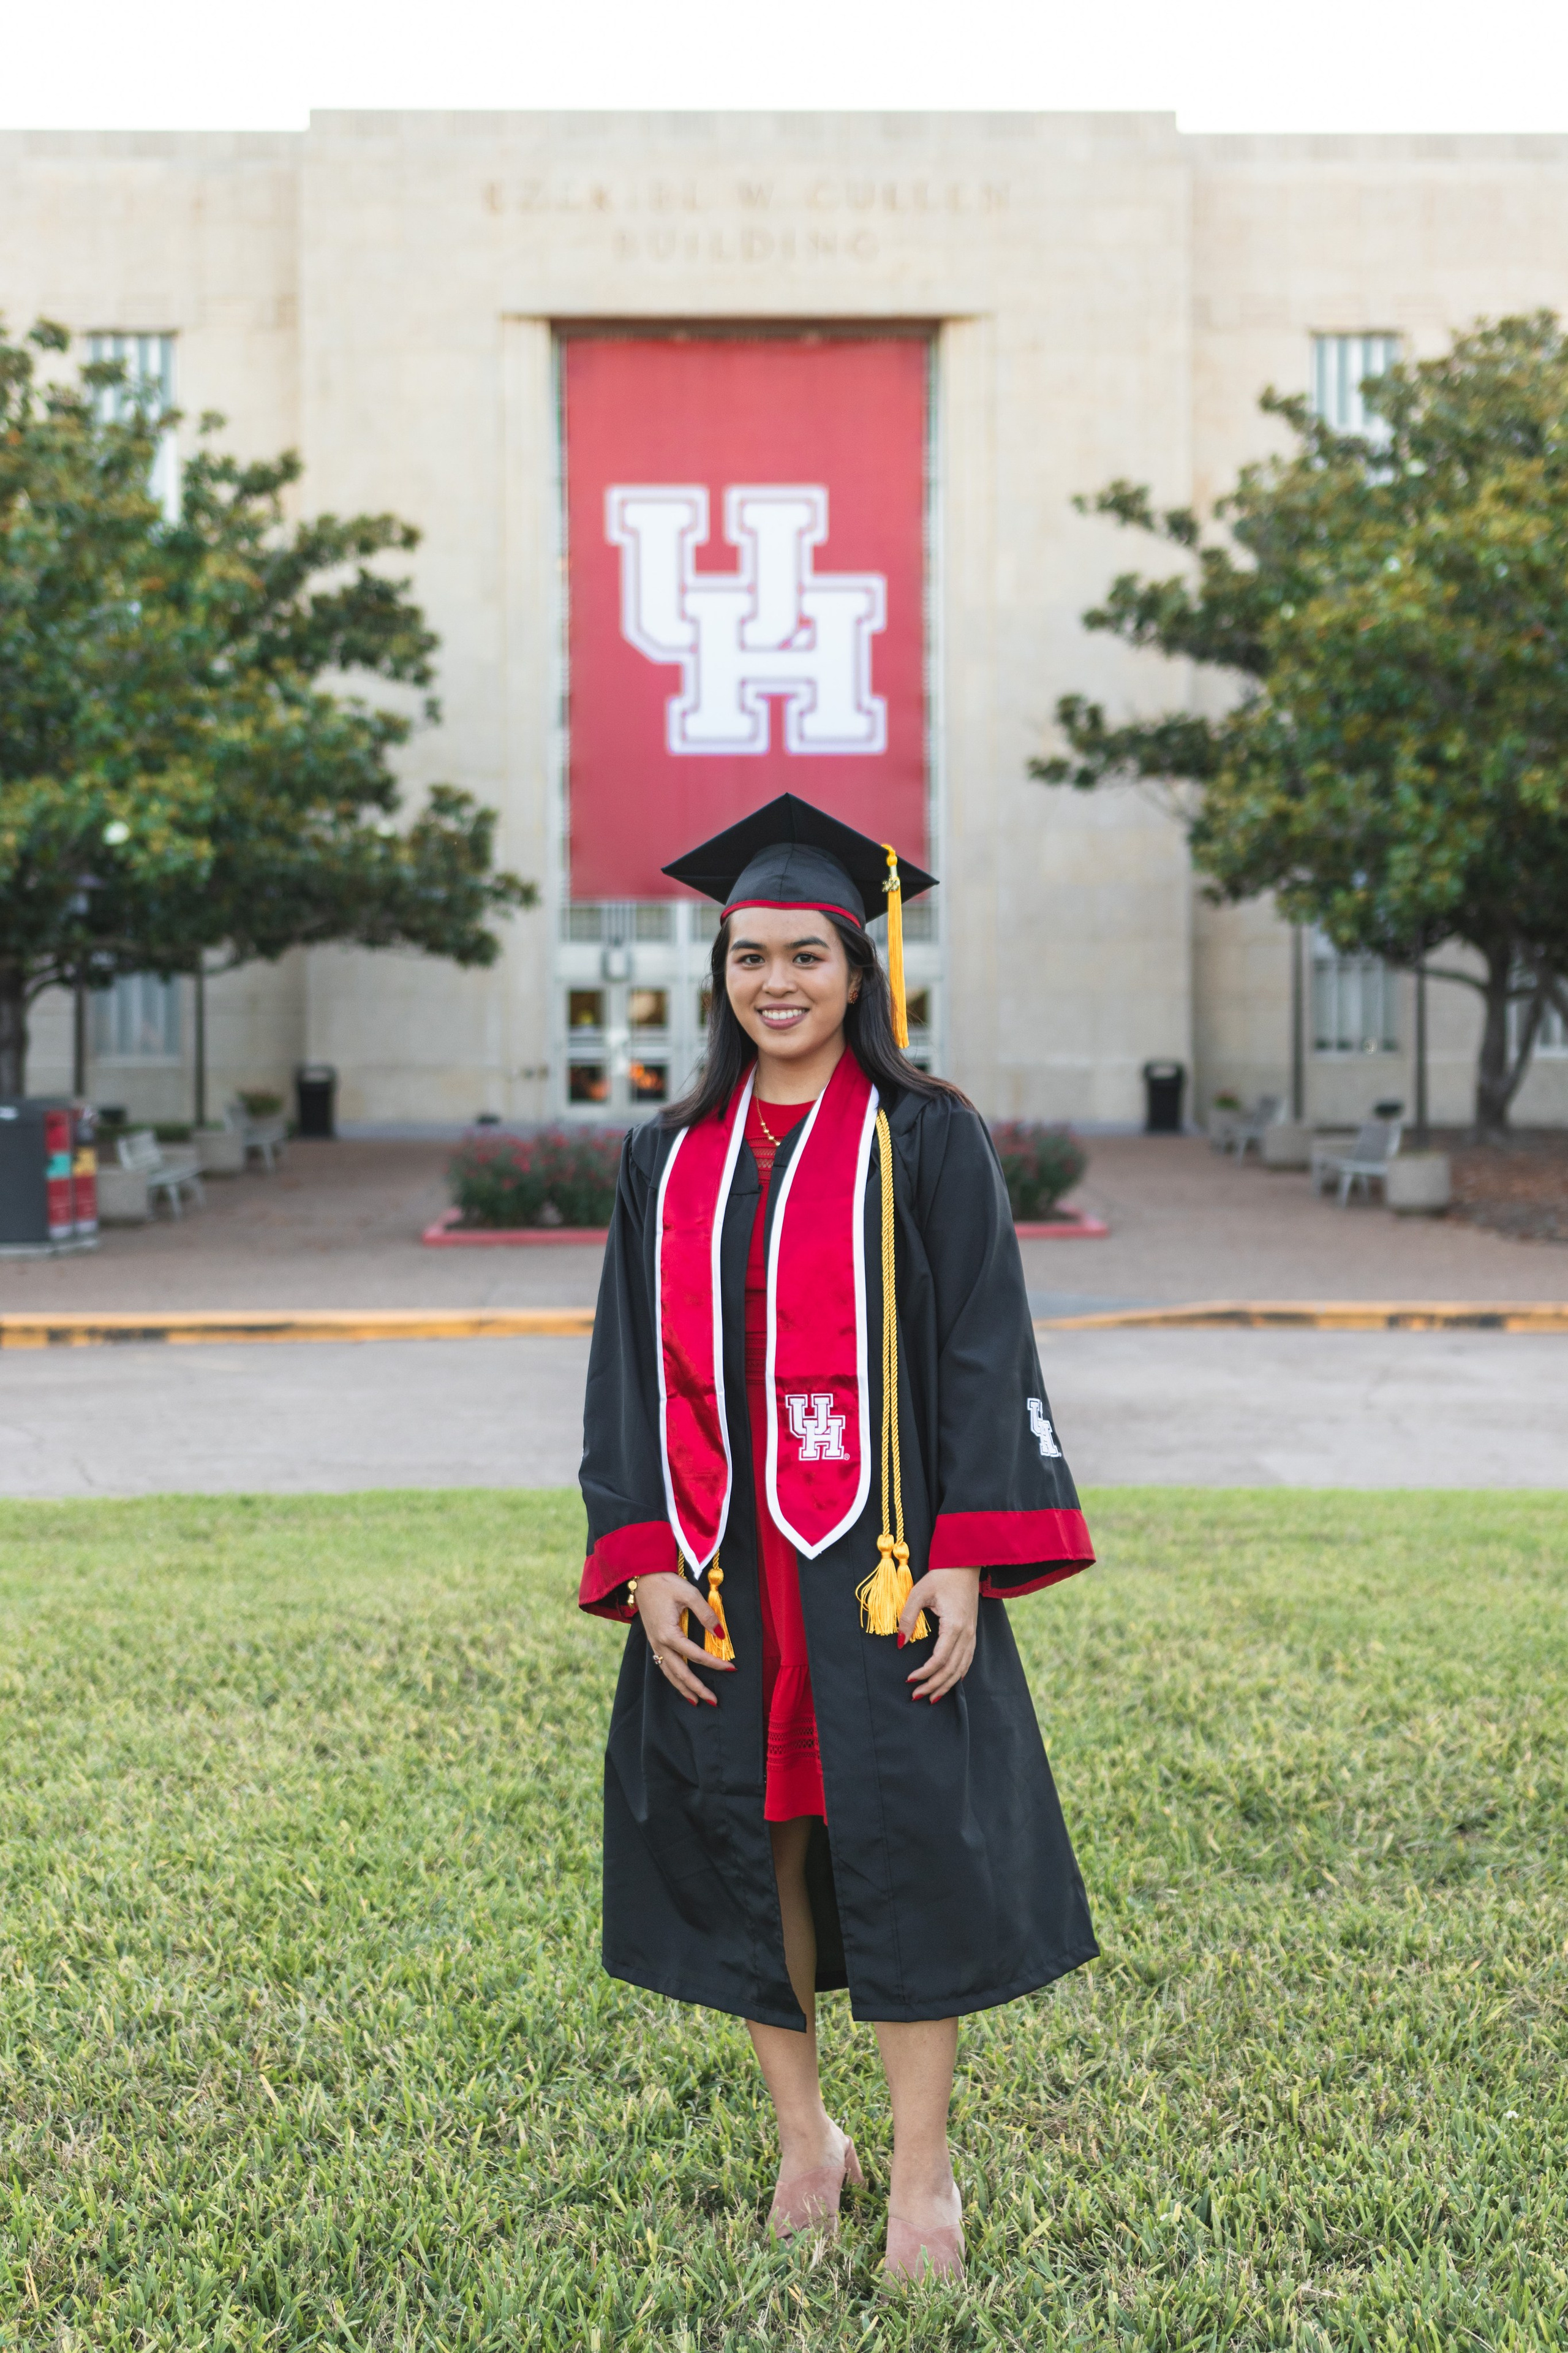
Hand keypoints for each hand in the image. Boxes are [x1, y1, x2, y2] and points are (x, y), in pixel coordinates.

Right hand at [635, 1571, 732, 1707]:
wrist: (642, 1577)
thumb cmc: (666, 1583)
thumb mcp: (689, 1594)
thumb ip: (706, 1615)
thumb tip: (720, 1635)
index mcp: (669, 1634)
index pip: (696, 1655)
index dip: (715, 1663)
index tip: (731, 1668)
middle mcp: (660, 1644)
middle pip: (680, 1673)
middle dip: (697, 1688)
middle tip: (714, 1701)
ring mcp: (654, 1644)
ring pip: (669, 1673)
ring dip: (683, 1688)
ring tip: (696, 1701)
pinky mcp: (654, 1641)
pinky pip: (663, 1666)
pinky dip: (673, 1678)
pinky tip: (680, 1683)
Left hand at [901, 1567, 980, 1702]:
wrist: (964, 1565)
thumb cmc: (941, 1576)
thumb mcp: (919, 1593)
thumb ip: (908, 1618)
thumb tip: (901, 1643)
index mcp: (953, 1625)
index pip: (939, 1659)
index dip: (924, 1673)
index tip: (909, 1680)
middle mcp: (966, 1633)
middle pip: (951, 1669)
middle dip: (933, 1685)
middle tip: (916, 1696)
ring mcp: (972, 1634)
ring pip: (961, 1668)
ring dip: (946, 1685)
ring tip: (931, 1697)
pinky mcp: (972, 1632)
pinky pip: (967, 1660)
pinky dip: (958, 1674)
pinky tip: (950, 1682)